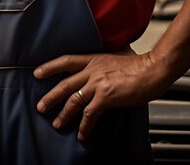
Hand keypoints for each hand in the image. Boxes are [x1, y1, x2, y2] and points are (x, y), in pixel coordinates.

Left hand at [33, 48, 164, 140]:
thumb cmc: (139, 64)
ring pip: (74, 100)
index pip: (66, 61)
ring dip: (63, 114)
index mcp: (94, 59)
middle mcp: (92, 70)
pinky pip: (90, 114)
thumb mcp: (117, 55)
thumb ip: (106, 61)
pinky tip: (82, 133)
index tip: (37, 73)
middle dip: (51, 97)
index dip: (50, 67)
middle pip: (65, 83)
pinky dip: (84, 125)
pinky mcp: (106, 96)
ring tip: (57, 124)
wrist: (152, 68)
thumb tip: (106, 63)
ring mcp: (98, 83)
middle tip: (41, 107)